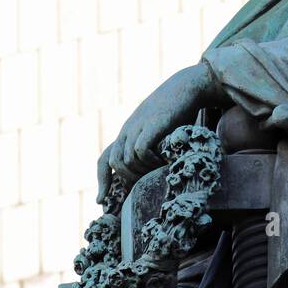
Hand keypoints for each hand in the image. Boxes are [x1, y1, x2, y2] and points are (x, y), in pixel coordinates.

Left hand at [96, 62, 221, 202]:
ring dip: (142, 172)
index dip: (102, 181)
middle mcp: (128, 130)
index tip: (100, 200)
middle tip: (148, 183)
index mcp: (127, 133)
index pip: (105, 159)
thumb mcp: (159, 131)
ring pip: (126, 161)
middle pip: (115, 163)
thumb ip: (151, 147)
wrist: (187, 86)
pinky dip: (150, 161)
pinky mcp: (150, 125)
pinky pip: (140, 151)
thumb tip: (154, 173)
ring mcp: (137, 127)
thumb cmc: (178, 112)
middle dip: (128, 179)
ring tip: (160, 170)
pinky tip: (164, 161)